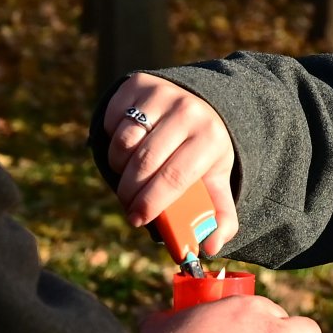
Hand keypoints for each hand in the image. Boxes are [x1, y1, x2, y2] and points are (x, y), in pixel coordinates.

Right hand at [105, 74, 238, 255]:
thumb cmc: (205, 151)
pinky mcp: (139, 83)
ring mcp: (162, 94)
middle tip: (129, 206)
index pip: (175, 177)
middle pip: (145, 163)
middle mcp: (188, 111)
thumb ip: (219, 217)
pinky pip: (113, 121)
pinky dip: (113, 140)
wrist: (202, 102)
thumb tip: (209, 248)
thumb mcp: (217, 179)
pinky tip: (128, 147)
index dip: (151, 202)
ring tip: (130, 176)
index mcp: (210, 138)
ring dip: (120, 168)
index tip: (137, 219)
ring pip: (124, 143)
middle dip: (131, 192)